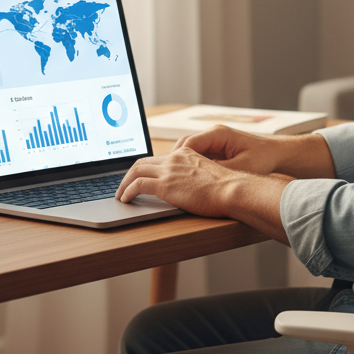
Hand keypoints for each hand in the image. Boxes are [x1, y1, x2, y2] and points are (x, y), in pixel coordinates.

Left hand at [115, 146, 290, 241]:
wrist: (233, 190)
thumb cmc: (228, 189)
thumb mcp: (210, 177)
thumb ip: (196, 178)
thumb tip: (190, 189)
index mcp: (186, 154)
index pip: (159, 158)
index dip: (145, 167)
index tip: (139, 176)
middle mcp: (175, 158)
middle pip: (143, 162)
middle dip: (130, 174)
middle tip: (124, 185)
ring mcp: (169, 170)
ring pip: (136, 170)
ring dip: (124, 183)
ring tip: (120, 194)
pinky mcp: (165, 184)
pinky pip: (138, 184)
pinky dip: (128, 191)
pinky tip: (125, 199)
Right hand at [173, 125, 281, 173]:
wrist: (276, 153)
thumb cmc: (263, 157)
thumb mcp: (242, 167)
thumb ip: (220, 170)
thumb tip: (201, 178)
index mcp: (218, 134)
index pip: (189, 143)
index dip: (177, 159)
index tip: (171, 173)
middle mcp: (213, 134)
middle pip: (184, 145)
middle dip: (175, 161)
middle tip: (167, 178)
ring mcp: (214, 141)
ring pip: (189, 151)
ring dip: (182, 164)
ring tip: (175, 180)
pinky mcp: (216, 149)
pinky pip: (198, 156)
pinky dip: (191, 167)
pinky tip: (189, 180)